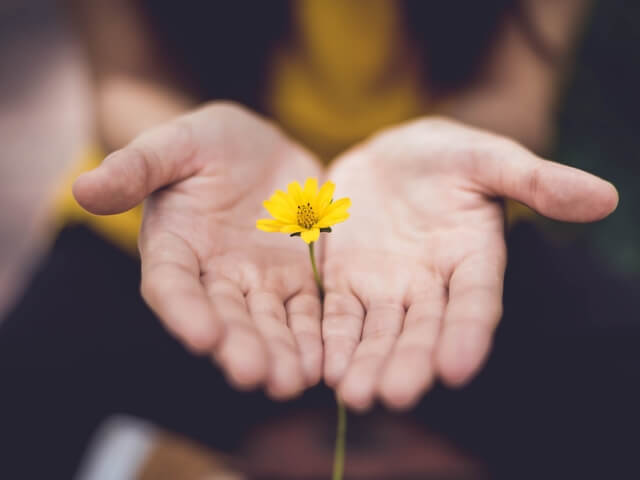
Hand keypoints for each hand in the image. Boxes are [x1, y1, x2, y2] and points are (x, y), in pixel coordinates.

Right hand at [73, 103, 322, 398]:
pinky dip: (314, 336)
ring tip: (293, 381)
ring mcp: (259, 281)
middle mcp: (214, 276)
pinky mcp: (297, 278)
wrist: (258, 148)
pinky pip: (307, 311)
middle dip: (239, 346)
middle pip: (225, 317)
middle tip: (255, 375)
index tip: (202, 336)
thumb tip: (83, 187)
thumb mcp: (173, 144)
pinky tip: (325, 361)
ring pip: (269, 323)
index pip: (172, 285)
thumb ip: (136, 167)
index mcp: (175, 247)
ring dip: (280, 353)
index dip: (184, 311)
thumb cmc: (206, 143)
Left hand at [322, 117, 617, 409]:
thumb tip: (605, 197)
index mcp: (473, 258)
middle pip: (422, 329)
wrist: (390, 157)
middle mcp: (431, 285)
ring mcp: (387, 287)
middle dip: (409, 362)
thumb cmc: (446, 155)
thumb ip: (536, 180)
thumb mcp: (488, 158)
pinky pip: (338, 315)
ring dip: (367, 363)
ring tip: (354, 395)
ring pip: (378, 332)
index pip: (475, 302)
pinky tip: (324, 368)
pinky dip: (332, 340)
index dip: (468, 334)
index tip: (457, 369)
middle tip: (394, 396)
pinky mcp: (346, 282)